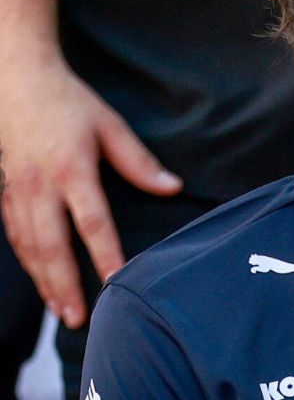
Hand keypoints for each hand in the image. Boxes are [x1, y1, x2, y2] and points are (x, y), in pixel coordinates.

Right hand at [0, 58, 180, 326]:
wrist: (16, 79)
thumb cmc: (69, 102)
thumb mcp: (110, 126)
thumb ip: (139, 161)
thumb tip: (172, 187)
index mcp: (72, 171)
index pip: (93, 225)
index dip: (107, 258)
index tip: (119, 285)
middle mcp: (40, 187)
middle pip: (52, 247)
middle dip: (64, 285)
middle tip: (79, 320)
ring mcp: (18, 191)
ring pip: (29, 247)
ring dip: (44, 282)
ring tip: (61, 311)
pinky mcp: (5, 191)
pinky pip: (14, 234)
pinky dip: (27, 261)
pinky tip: (40, 281)